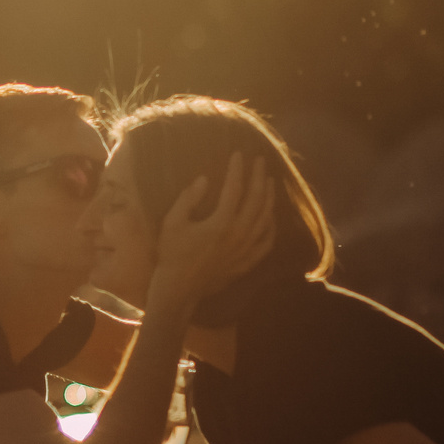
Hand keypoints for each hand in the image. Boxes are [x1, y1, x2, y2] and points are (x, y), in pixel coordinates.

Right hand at [147, 152, 275, 309]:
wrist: (179, 289)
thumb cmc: (172, 254)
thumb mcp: (172, 222)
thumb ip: (188, 198)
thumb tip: (204, 178)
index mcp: (220, 223)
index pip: (234, 188)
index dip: (237, 169)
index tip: (238, 154)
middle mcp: (238, 234)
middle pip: (256, 200)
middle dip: (259, 177)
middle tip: (260, 161)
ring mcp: (245, 250)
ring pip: (265, 219)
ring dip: (269, 197)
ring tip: (269, 181)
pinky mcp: (247, 262)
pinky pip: (267, 242)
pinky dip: (271, 227)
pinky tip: (270, 216)